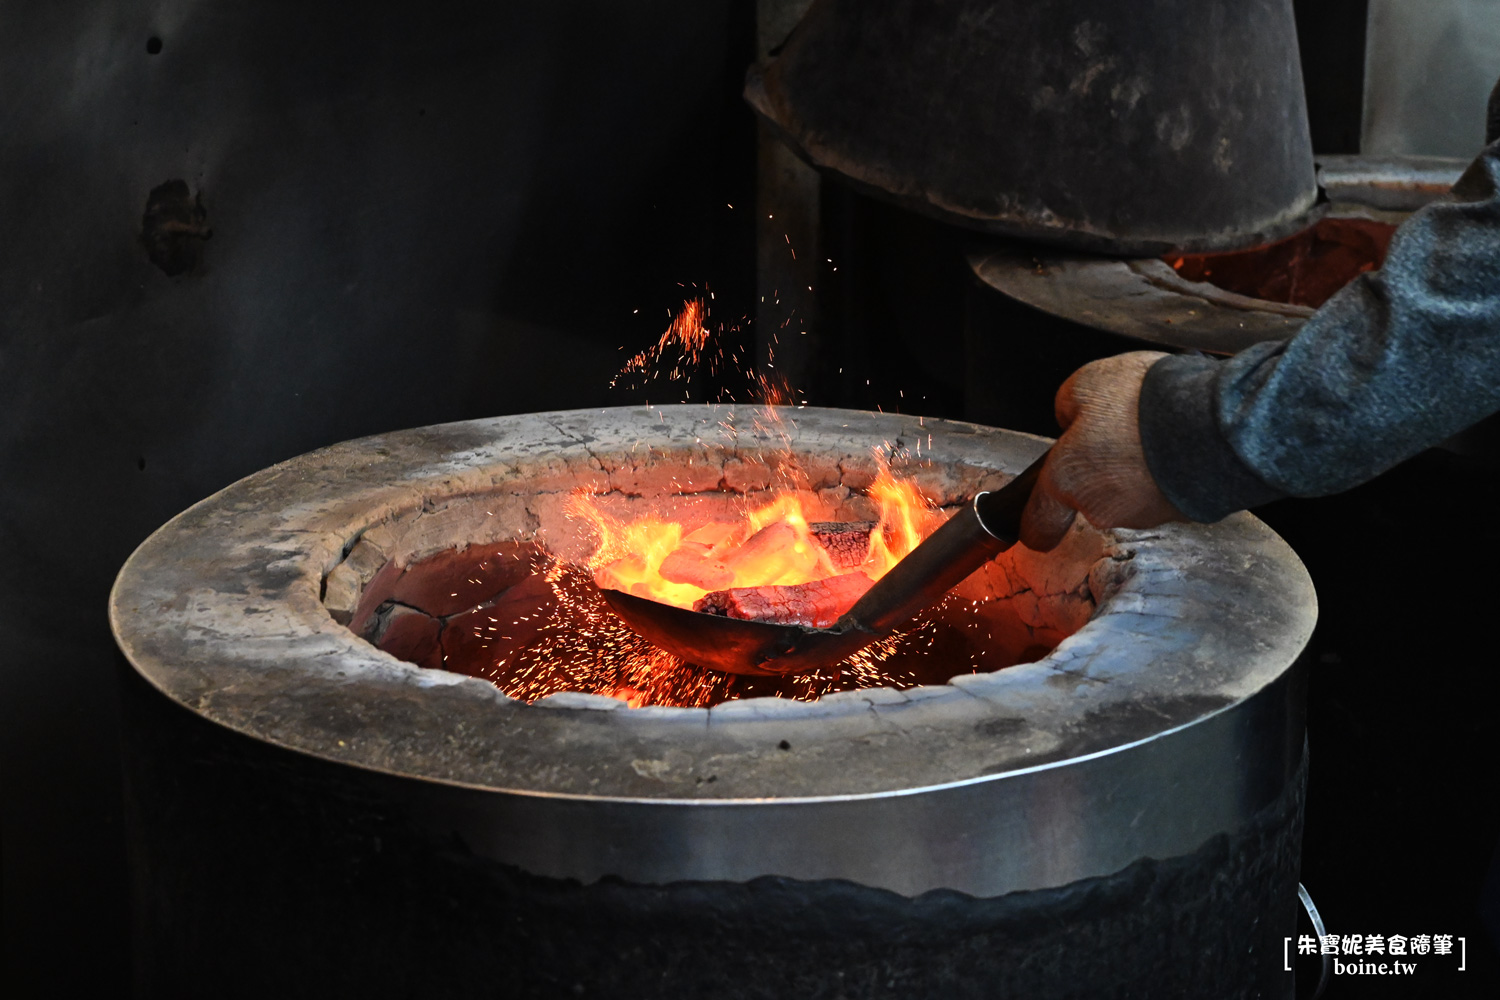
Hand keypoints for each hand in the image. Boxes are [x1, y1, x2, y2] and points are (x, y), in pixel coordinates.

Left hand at [1019, 351, 1186, 550]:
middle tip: (1118, 431)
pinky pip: (1167, 490)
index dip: (1035, 523)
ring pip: (1132, 494)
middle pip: (1092, 496)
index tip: (1035, 524)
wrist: (1216, 422)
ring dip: (1138, 468)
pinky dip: (1170, 471)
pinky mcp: (1183, 513)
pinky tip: (1181, 441)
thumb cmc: (1146, 403)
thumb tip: (1069, 418)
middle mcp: (1103, 508)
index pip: (1039, 523)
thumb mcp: (1085, 383)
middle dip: (1101, 469)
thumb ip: (1066, 405)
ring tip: (1156, 429)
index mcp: (1067, 481)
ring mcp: (1145, 515)